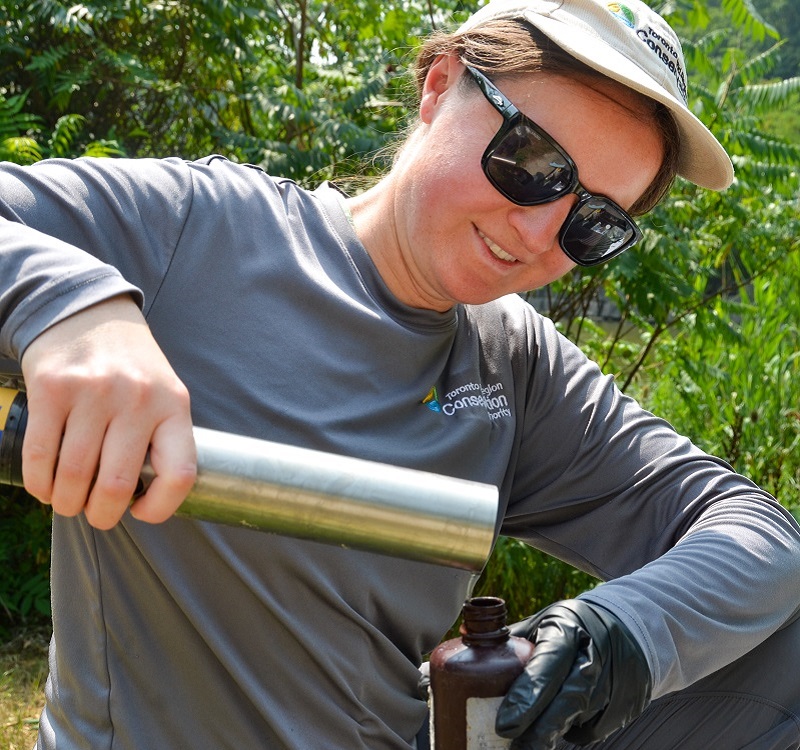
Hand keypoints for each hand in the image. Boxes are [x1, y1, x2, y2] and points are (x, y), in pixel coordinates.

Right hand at [20, 296, 196, 528]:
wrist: (90, 312)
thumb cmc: (132, 365)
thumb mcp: (165, 393)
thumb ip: (162, 437)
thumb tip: (147, 498)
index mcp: (174, 405)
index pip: (179, 473)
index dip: (162, 507)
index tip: (142, 511)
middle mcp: (137, 399)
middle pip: (118, 485)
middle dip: (102, 514)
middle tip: (95, 515)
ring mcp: (94, 393)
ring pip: (76, 476)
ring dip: (67, 502)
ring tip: (68, 502)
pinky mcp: (52, 389)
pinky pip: (41, 454)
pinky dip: (40, 483)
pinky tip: (46, 487)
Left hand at [495, 600, 650, 748]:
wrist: (627, 628)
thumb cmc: (571, 627)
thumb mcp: (543, 623)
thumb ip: (512, 641)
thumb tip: (468, 650)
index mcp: (568, 628)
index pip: (547, 665)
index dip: (526, 697)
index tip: (504, 725)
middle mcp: (594, 655)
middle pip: (568, 700)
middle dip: (540, 730)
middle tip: (516, 748)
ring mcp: (616, 681)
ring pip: (581, 719)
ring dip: (553, 734)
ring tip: (529, 743)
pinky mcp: (627, 704)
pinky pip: (594, 728)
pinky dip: (574, 730)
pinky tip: (562, 724)